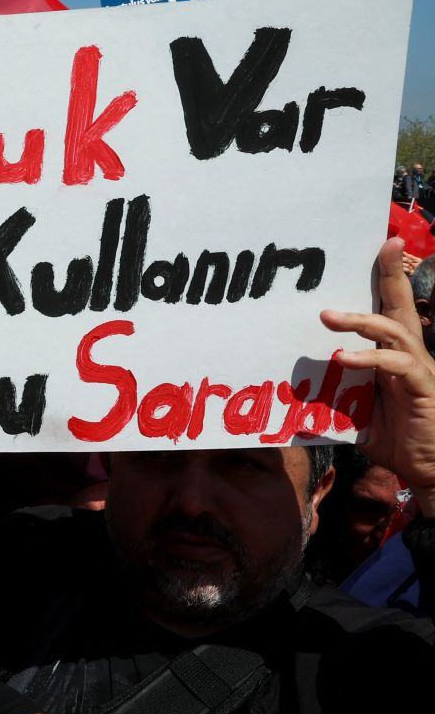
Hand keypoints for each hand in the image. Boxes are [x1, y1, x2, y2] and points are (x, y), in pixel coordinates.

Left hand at [322, 238, 434, 511]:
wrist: (427, 469)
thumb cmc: (392, 436)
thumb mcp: (354, 410)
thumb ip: (331, 392)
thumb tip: (293, 382)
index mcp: (393, 353)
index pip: (388, 309)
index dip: (386, 277)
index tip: (380, 244)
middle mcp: (410, 354)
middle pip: (400, 306)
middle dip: (391, 275)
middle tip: (380, 247)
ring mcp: (418, 370)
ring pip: (395, 332)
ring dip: (361, 321)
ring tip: (327, 317)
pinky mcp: (421, 388)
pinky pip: (398, 366)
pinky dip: (370, 359)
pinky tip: (343, 358)